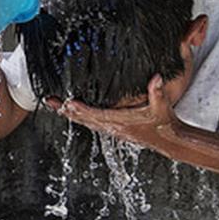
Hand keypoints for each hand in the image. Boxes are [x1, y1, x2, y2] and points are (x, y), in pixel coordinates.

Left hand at [43, 75, 178, 146]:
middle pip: (84, 118)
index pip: (96, 115)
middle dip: (66, 110)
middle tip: (49, 101)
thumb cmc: (164, 124)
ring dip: (70, 114)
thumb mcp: (162, 107)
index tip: (68, 103)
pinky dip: (81, 117)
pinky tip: (74, 113)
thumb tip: (156, 79)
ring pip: (86, 121)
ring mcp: (112, 129)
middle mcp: (113, 127)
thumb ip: (157, 92)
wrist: (168, 140)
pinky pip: (92, 123)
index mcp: (121, 121)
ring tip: (55, 106)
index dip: (81, 109)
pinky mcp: (114, 129)